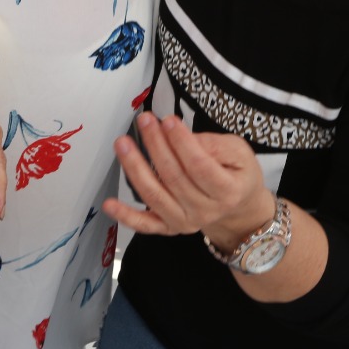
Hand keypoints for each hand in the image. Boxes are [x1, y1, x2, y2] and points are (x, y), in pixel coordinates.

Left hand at [103, 112, 269, 250]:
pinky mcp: (169, 227)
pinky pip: (145, 224)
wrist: (238, 210)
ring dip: (135, 168)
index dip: (182, 143)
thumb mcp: (238, 152)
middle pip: (173, 177)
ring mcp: (185, 222)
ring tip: (123, 143)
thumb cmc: (237, 175)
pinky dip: (126, 216)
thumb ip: (214, 144)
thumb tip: (181, 136)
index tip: (168, 121)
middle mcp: (205, 211)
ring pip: (155, 195)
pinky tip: (110, 203)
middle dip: (156, 145)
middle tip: (144, 120)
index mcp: (227, 191)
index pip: (200, 166)